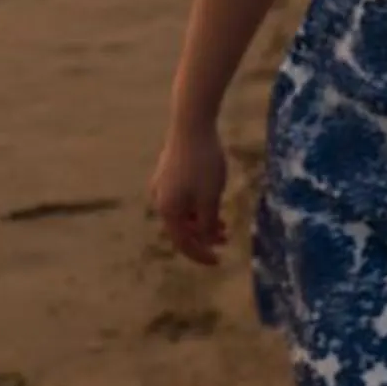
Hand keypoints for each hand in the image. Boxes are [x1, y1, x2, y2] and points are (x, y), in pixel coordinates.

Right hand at [147, 123, 228, 266]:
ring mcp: (161, 184)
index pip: (183, 243)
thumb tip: (204, 239)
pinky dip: (196, 205)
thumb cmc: (203, 163)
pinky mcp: (167, 170)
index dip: (201, 255)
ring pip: (183, 212)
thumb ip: (207, 224)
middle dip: (203, 236)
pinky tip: (211, 200)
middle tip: (226, 238)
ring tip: (223, 221)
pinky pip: (182, 198)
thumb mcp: (210, 198)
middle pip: (181, 228)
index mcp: (168, 211)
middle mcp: (160, 200)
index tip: (219, 261)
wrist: (191, 124)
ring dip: (202, 220)